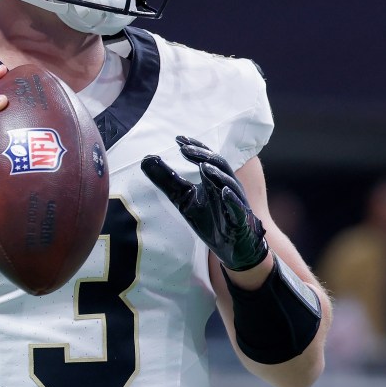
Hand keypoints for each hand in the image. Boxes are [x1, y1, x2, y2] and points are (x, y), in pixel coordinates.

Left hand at [141, 137, 267, 271]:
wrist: (231, 247)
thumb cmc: (210, 219)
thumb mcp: (183, 199)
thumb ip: (167, 180)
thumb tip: (145, 160)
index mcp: (214, 179)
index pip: (206, 158)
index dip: (194, 147)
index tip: (178, 139)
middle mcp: (227, 186)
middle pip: (218, 165)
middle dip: (202, 155)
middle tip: (185, 148)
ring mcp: (235, 202)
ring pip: (229, 183)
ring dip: (217, 174)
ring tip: (202, 166)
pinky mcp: (240, 220)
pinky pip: (237, 208)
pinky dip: (232, 199)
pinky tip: (224, 192)